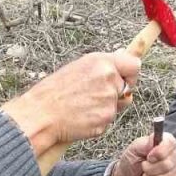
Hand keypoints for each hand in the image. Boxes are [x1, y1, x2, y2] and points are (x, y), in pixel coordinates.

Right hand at [1, 51, 139, 152]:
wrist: (40, 114)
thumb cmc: (53, 92)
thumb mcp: (77, 68)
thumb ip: (102, 65)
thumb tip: (121, 55)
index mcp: (101, 62)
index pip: (134, 65)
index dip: (131, 74)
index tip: (125, 79)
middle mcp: (109, 79)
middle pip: (127, 88)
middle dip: (115, 93)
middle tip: (93, 96)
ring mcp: (109, 100)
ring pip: (117, 105)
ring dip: (105, 108)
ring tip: (83, 106)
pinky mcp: (106, 118)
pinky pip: (108, 120)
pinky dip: (98, 120)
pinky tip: (82, 117)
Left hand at [110, 132, 175, 175]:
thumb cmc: (132, 162)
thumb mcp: (134, 148)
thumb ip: (145, 142)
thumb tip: (155, 139)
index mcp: (167, 142)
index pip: (170, 144)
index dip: (158, 152)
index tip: (148, 157)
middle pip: (167, 164)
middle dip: (149, 169)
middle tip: (144, 167)